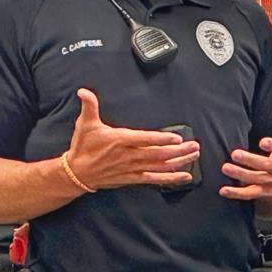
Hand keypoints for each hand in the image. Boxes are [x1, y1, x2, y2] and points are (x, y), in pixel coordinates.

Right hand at [64, 88, 198, 189]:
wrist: (77, 172)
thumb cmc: (83, 147)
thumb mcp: (85, 124)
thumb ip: (89, 106)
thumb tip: (84, 92)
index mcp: (119, 140)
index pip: (144, 140)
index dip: (161, 139)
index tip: (177, 138)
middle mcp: (129, 155)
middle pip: (158, 154)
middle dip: (179, 150)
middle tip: (194, 145)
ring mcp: (133, 168)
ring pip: (160, 166)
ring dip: (179, 161)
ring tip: (194, 155)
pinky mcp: (134, 177)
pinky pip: (155, 179)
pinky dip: (171, 178)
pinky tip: (185, 176)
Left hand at [220, 97, 271, 203]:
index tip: (264, 142)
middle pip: (265, 165)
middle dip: (250, 160)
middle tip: (236, 153)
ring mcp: (271, 182)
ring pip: (255, 179)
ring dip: (240, 174)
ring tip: (226, 168)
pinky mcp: (263, 191)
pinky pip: (250, 194)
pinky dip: (237, 193)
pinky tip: (225, 190)